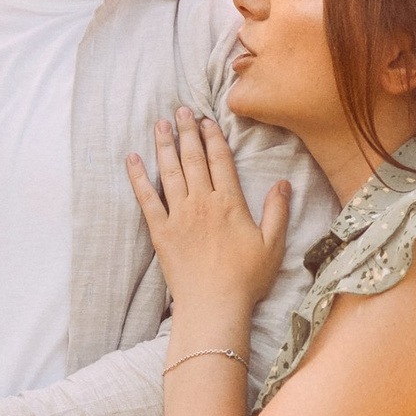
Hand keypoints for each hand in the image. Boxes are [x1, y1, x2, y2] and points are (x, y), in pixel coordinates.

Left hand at [125, 114, 290, 323]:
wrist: (213, 305)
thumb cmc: (246, 279)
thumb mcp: (272, 245)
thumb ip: (277, 211)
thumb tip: (284, 183)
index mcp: (229, 203)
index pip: (220, 161)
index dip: (213, 138)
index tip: (207, 120)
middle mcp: (202, 203)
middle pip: (193, 159)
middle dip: (187, 132)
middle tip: (181, 110)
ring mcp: (179, 216)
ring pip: (169, 172)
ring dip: (164, 145)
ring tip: (160, 124)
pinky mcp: (161, 232)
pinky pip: (146, 199)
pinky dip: (138, 177)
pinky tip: (132, 159)